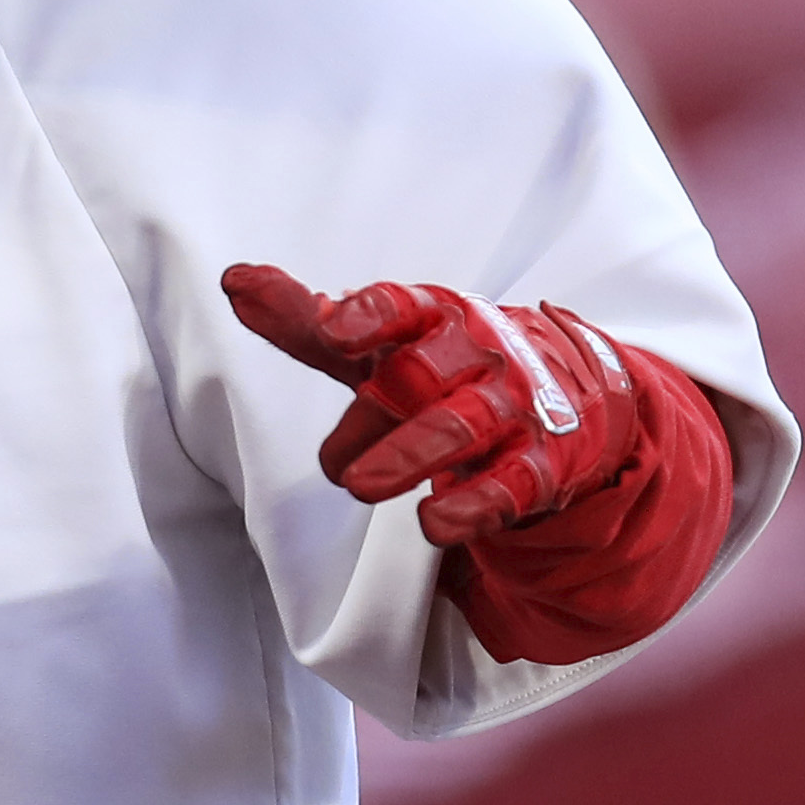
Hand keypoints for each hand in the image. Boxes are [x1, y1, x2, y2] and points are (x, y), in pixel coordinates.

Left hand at [222, 263, 736, 664]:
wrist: (570, 392)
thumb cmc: (447, 362)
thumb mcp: (382, 341)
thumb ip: (308, 320)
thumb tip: (234, 280)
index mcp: (435, 317)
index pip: (402, 307)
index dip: (368, 317)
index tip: (332, 330)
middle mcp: (474, 356)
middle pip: (425, 374)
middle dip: (379, 414)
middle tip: (335, 464)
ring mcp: (510, 410)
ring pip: (461, 428)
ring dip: (411, 458)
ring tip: (361, 486)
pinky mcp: (538, 466)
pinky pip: (509, 485)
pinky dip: (473, 505)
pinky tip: (436, 524)